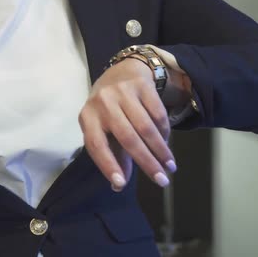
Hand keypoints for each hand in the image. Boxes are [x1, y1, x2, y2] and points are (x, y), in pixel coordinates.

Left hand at [78, 55, 176, 191]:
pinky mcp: (142, 85)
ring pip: (146, 127)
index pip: (96, 145)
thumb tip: (118, 185)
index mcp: (87, 117)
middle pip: (127, 137)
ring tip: (170, 166)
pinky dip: (164, 132)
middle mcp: (103, 103)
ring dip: (160, 150)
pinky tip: (166, 144)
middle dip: (147, 162)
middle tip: (161, 180)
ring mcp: (122, 92)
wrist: (121, 72)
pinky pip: (158, 113)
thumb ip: (113, 155)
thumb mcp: (104, 129)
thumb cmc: (110, 109)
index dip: (108, 165)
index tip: (121, 184)